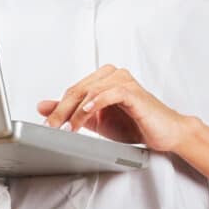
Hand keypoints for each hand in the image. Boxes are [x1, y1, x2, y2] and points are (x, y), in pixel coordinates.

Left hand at [37, 64, 189, 152]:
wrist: (166, 133)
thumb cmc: (134, 124)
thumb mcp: (95, 121)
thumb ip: (70, 112)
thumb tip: (42, 106)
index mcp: (101, 79)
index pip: (73, 90)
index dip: (57, 108)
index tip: (47, 124)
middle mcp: (111, 75)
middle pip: (78, 90)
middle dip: (62, 111)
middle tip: (51, 127)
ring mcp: (123, 80)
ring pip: (90, 91)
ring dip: (76, 111)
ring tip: (67, 128)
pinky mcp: (133, 91)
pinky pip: (110, 93)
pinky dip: (96, 102)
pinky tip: (86, 112)